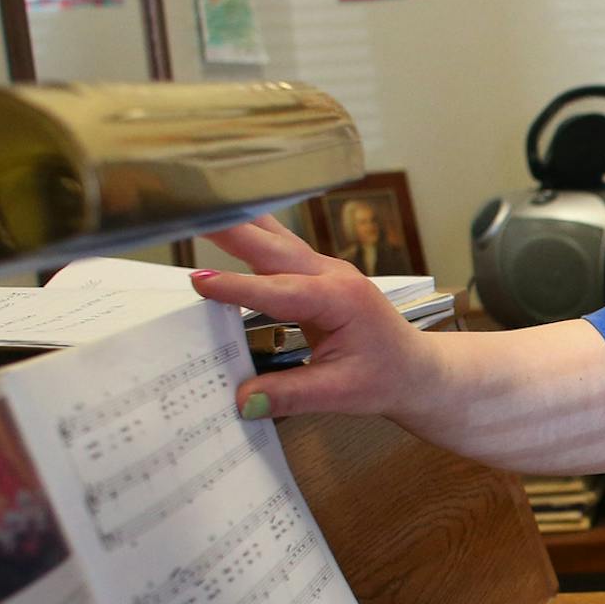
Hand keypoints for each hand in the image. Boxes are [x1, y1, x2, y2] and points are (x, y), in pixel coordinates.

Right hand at [190, 215, 442, 424]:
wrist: (417, 369)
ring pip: (273, 238)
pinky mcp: (314, 275)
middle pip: (271, 246)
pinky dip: (246, 236)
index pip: (279, 292)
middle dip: (230, 229)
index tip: (199, 282)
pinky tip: (221, 225)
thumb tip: (244, 400)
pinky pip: (275, 250)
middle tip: (187, 210)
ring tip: (195, 204)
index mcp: (341, 299)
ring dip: (236, 222)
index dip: (238, 288)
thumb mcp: (343, 394)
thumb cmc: (389, 377)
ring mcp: (324, 270)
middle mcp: (332, 275)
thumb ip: (292, 394)